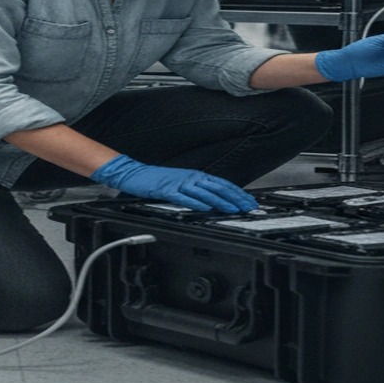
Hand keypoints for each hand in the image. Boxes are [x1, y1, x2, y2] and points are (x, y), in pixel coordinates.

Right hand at [90, 153, 257, 212]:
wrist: (135, 173)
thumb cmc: (157, 179)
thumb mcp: (181, 182)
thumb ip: (197, 189)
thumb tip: (214, 198)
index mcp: (195, 175)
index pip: (221, 183)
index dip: (237, 192)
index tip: (248, 200)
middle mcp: (190, 177)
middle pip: (217, 187)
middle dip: (235, 197)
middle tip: (248, 206)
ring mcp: (179, 183)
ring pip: (205, 193)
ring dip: (221, 201)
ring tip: (233, 209)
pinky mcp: (168, 190)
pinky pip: (185, 197)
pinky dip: (197, 203)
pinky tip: (206, 209)